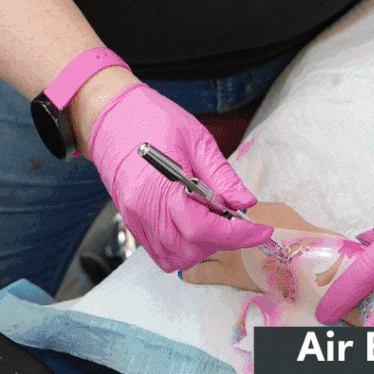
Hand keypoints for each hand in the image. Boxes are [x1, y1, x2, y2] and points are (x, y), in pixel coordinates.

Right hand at [86, 85, 274, 271]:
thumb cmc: (152, 119)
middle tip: (236, 218)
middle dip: (222, 240)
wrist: (111, 115)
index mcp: (162, 189)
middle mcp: (144, 211)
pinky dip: (182, 247)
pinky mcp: (131, 221)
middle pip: (191, 249)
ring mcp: (135, 219)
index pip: (204, 229)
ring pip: (175, 258)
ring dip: (202, 246)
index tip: (262, 231)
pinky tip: (193, 223)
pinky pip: (159, 252)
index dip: (239, 236)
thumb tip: (245, 203)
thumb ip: (221, 176)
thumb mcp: (196, 139)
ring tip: (213, 218)